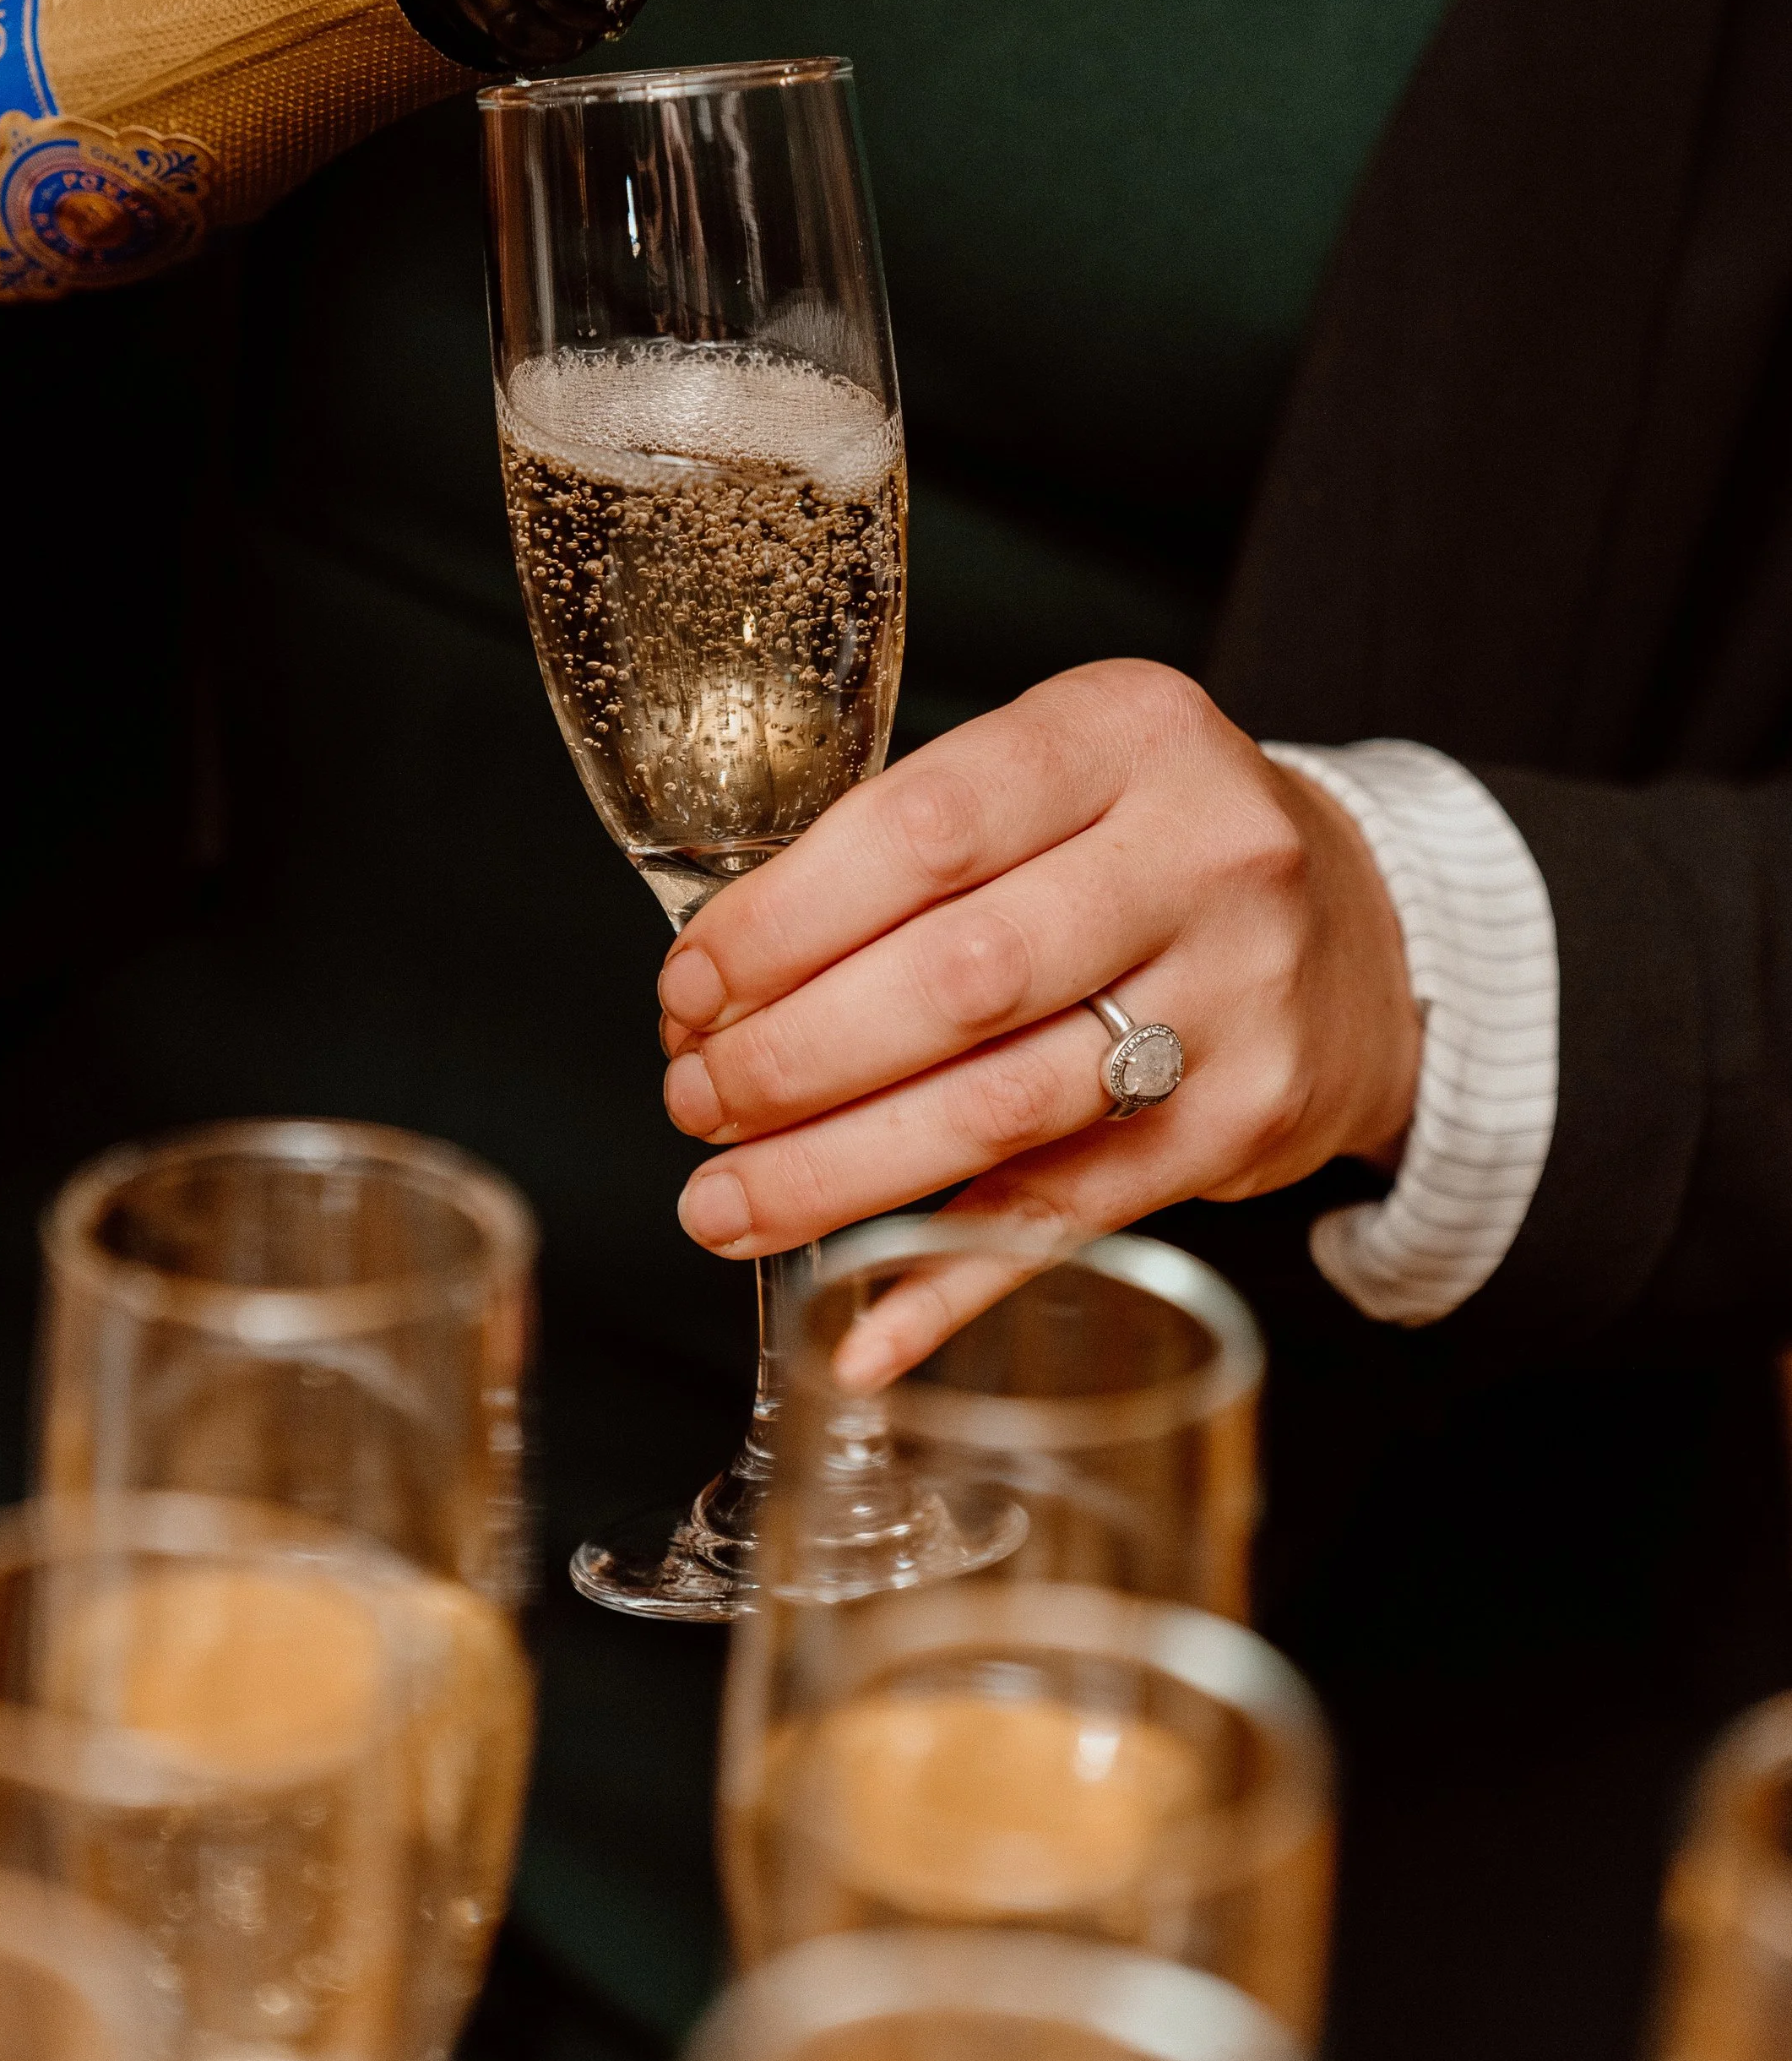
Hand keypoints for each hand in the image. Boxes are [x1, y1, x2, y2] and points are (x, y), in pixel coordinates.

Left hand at [656, 659, 1421, 1386]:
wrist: (1370, 926)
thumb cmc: (1154, 844)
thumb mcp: (1063, 773)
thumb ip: (918, 850)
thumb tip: (720, 992)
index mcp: (1126, 733)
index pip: (924, 828)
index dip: (782, 923)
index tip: (690, 986)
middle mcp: (1199, 857)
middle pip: (959, 979)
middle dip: (793, 1057)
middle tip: (694, 1100)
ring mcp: (1234, 1000)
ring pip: (1002, 1110)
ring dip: (838, 1174)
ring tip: (725, 1204)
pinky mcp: (1243, 1126)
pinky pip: (1067, 1217)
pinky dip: (947, 1283)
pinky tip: (854, 1327)